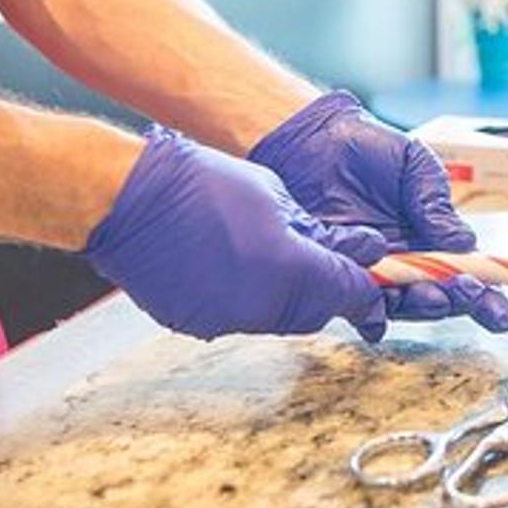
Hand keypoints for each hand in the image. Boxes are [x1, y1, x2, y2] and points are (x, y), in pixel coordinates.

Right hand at [84, 128, 388, 340]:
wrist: (127, 199)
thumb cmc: (200, 183)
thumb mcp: (275, 195)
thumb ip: (320, 232)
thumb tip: (359, 250)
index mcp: (289, 270)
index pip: (351, 294)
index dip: (371, 290)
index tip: (380, 283)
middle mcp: (262, 308)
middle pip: (317, 312)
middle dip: (331, 291)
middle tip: (332, 263)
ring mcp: (226, 321)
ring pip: (279, 318)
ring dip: (289, 294)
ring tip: (274, 256)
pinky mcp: (196, 324)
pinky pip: (239, 317)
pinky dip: (248, 297)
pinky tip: (234, 266)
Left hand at [250, 91, 507, 332]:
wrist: (312, 139)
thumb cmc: (367, 147)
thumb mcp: (414, 165)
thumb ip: (436, 202)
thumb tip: (465, 243)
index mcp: (431, 238)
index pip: (466, 275)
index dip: (487, 299)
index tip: (501, 314)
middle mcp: (405, 261)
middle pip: (440, 297)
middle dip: (458, 301)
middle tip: (466, 290)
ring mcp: (372, 271)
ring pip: (403, 305)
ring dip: (422, 306)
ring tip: (433, 294)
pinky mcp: (337, 274)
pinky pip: (356, 304)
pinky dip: (369, 315)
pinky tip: (378, 316)